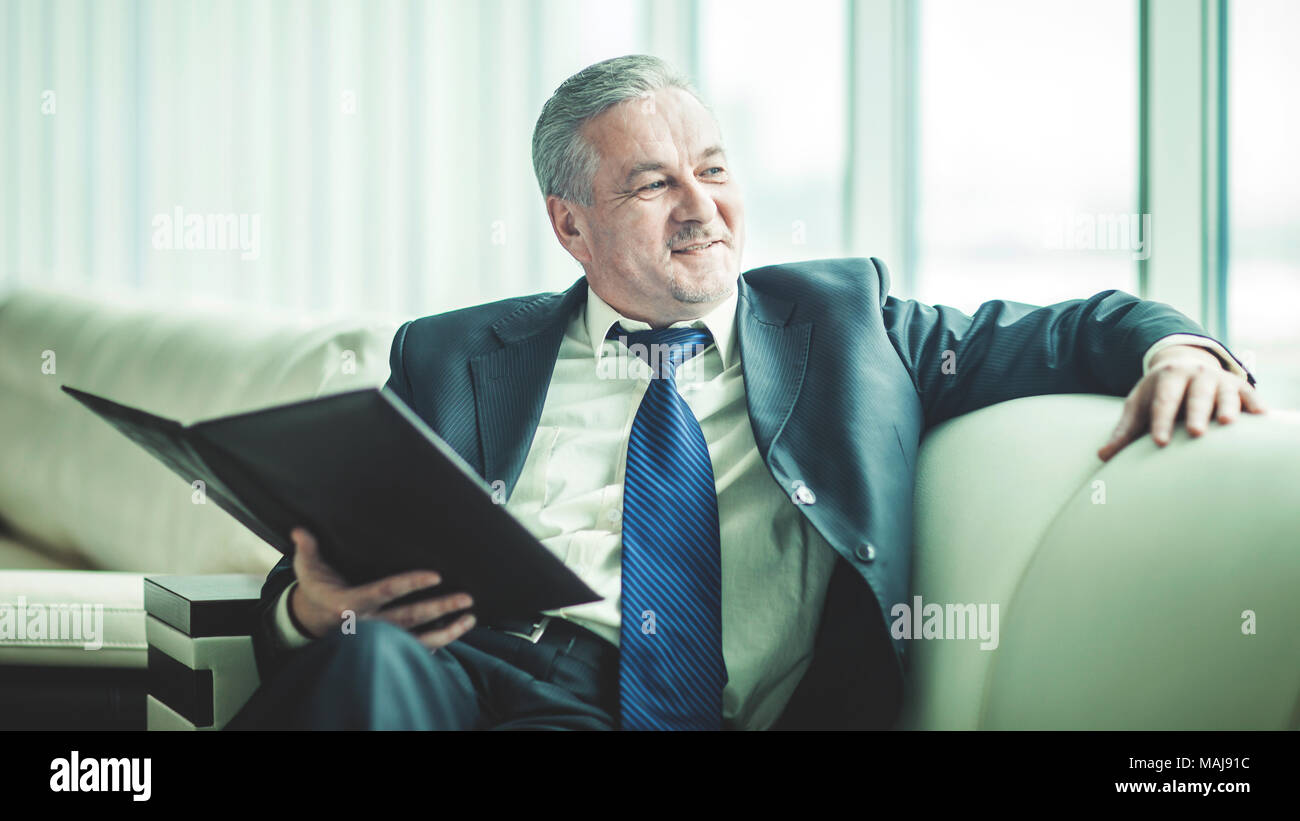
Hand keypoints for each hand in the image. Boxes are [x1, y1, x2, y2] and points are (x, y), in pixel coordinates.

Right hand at [288, 527, 476, 649]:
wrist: (313, 622)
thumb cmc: (317, 589)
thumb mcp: (307, 570)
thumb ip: (307, 549)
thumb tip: (300, 530)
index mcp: (351, 602)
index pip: (386, 591)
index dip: (410, 583)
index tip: (435, 575)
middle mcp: (369, 623)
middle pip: (410, 616)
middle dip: (440, 608)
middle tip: (466, 598)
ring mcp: (379, 638)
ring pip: (417, 638)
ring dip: (447, 630)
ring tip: (470, 618)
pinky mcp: (386, 647)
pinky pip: (415, 649)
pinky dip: (437, 645)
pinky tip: (455, 633)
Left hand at [1098, 345, 1265, 460]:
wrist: (1184, 365)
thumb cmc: (1157, 394)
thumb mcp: (1139, 406)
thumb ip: (1124, 431)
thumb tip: (1102, 456)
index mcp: (1167, 377)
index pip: (1163, 401)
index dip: (1161, 421)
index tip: (1159, 442)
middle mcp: (1195, 374)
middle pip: (1196, 395)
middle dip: (1196, 413)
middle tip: (1196, 432)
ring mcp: (1219, 379)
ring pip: (1225, 392)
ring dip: (1227, 407)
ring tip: (1228, 424)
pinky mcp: (1239, 386)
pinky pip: (1249, 394)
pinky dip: (1254, 404)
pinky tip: (1260, 417)